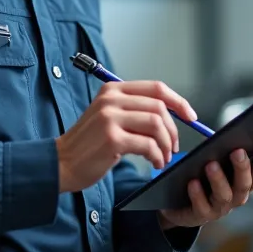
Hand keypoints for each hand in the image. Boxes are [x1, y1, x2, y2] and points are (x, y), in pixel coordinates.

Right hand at [55, 80, 197, 192]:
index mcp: (112, 90)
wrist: (61, 163)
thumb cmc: (88, 144)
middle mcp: (111, 99)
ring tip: (163, 157)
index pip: (156, 88)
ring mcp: (110, 118)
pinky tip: (154, 163)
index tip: (191, 117)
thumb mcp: (108, 117)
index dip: (178, 101)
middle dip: (173, 130)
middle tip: (174, 146)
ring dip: (166, 145)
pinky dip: (158, 156)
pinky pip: (149, 145)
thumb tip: (172, 116)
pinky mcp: (112, 138)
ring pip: (157, 125)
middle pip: (159, 107)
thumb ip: (134, 111)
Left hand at [157, 145, 252, 229]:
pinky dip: (198, 195)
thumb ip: (223, 153)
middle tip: (237, 151)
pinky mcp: (201, 216)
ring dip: (219, 180)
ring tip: (211, 164)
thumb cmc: (203, 177)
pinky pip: (202, 207)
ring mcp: (220, 208)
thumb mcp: (215, 164)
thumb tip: (226, 136)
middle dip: (242, 167)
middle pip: (243, 184)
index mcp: (243, 183)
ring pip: (224, 195)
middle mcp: (235, 197)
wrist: (182, 205)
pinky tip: (192, 182)